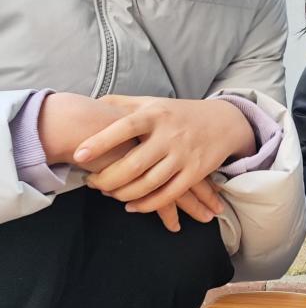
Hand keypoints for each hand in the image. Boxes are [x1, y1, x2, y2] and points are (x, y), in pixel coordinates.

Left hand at [37, 92, 224, 231]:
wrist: (224, 122)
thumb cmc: (179, 113)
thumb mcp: (153, 102)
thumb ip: (123, 103)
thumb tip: (91, 103)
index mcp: (156, 115)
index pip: (125, 127)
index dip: (101, 141)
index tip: (79, 155)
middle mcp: (170, 135)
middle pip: (133, 165)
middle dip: (106, 179)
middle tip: (92, 183)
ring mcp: (184, 155)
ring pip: (148, 183)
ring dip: (123, 194)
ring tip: (109, 194)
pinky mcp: (195, 172)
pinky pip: (168, 195)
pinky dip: (146, 205)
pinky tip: (132, 205)